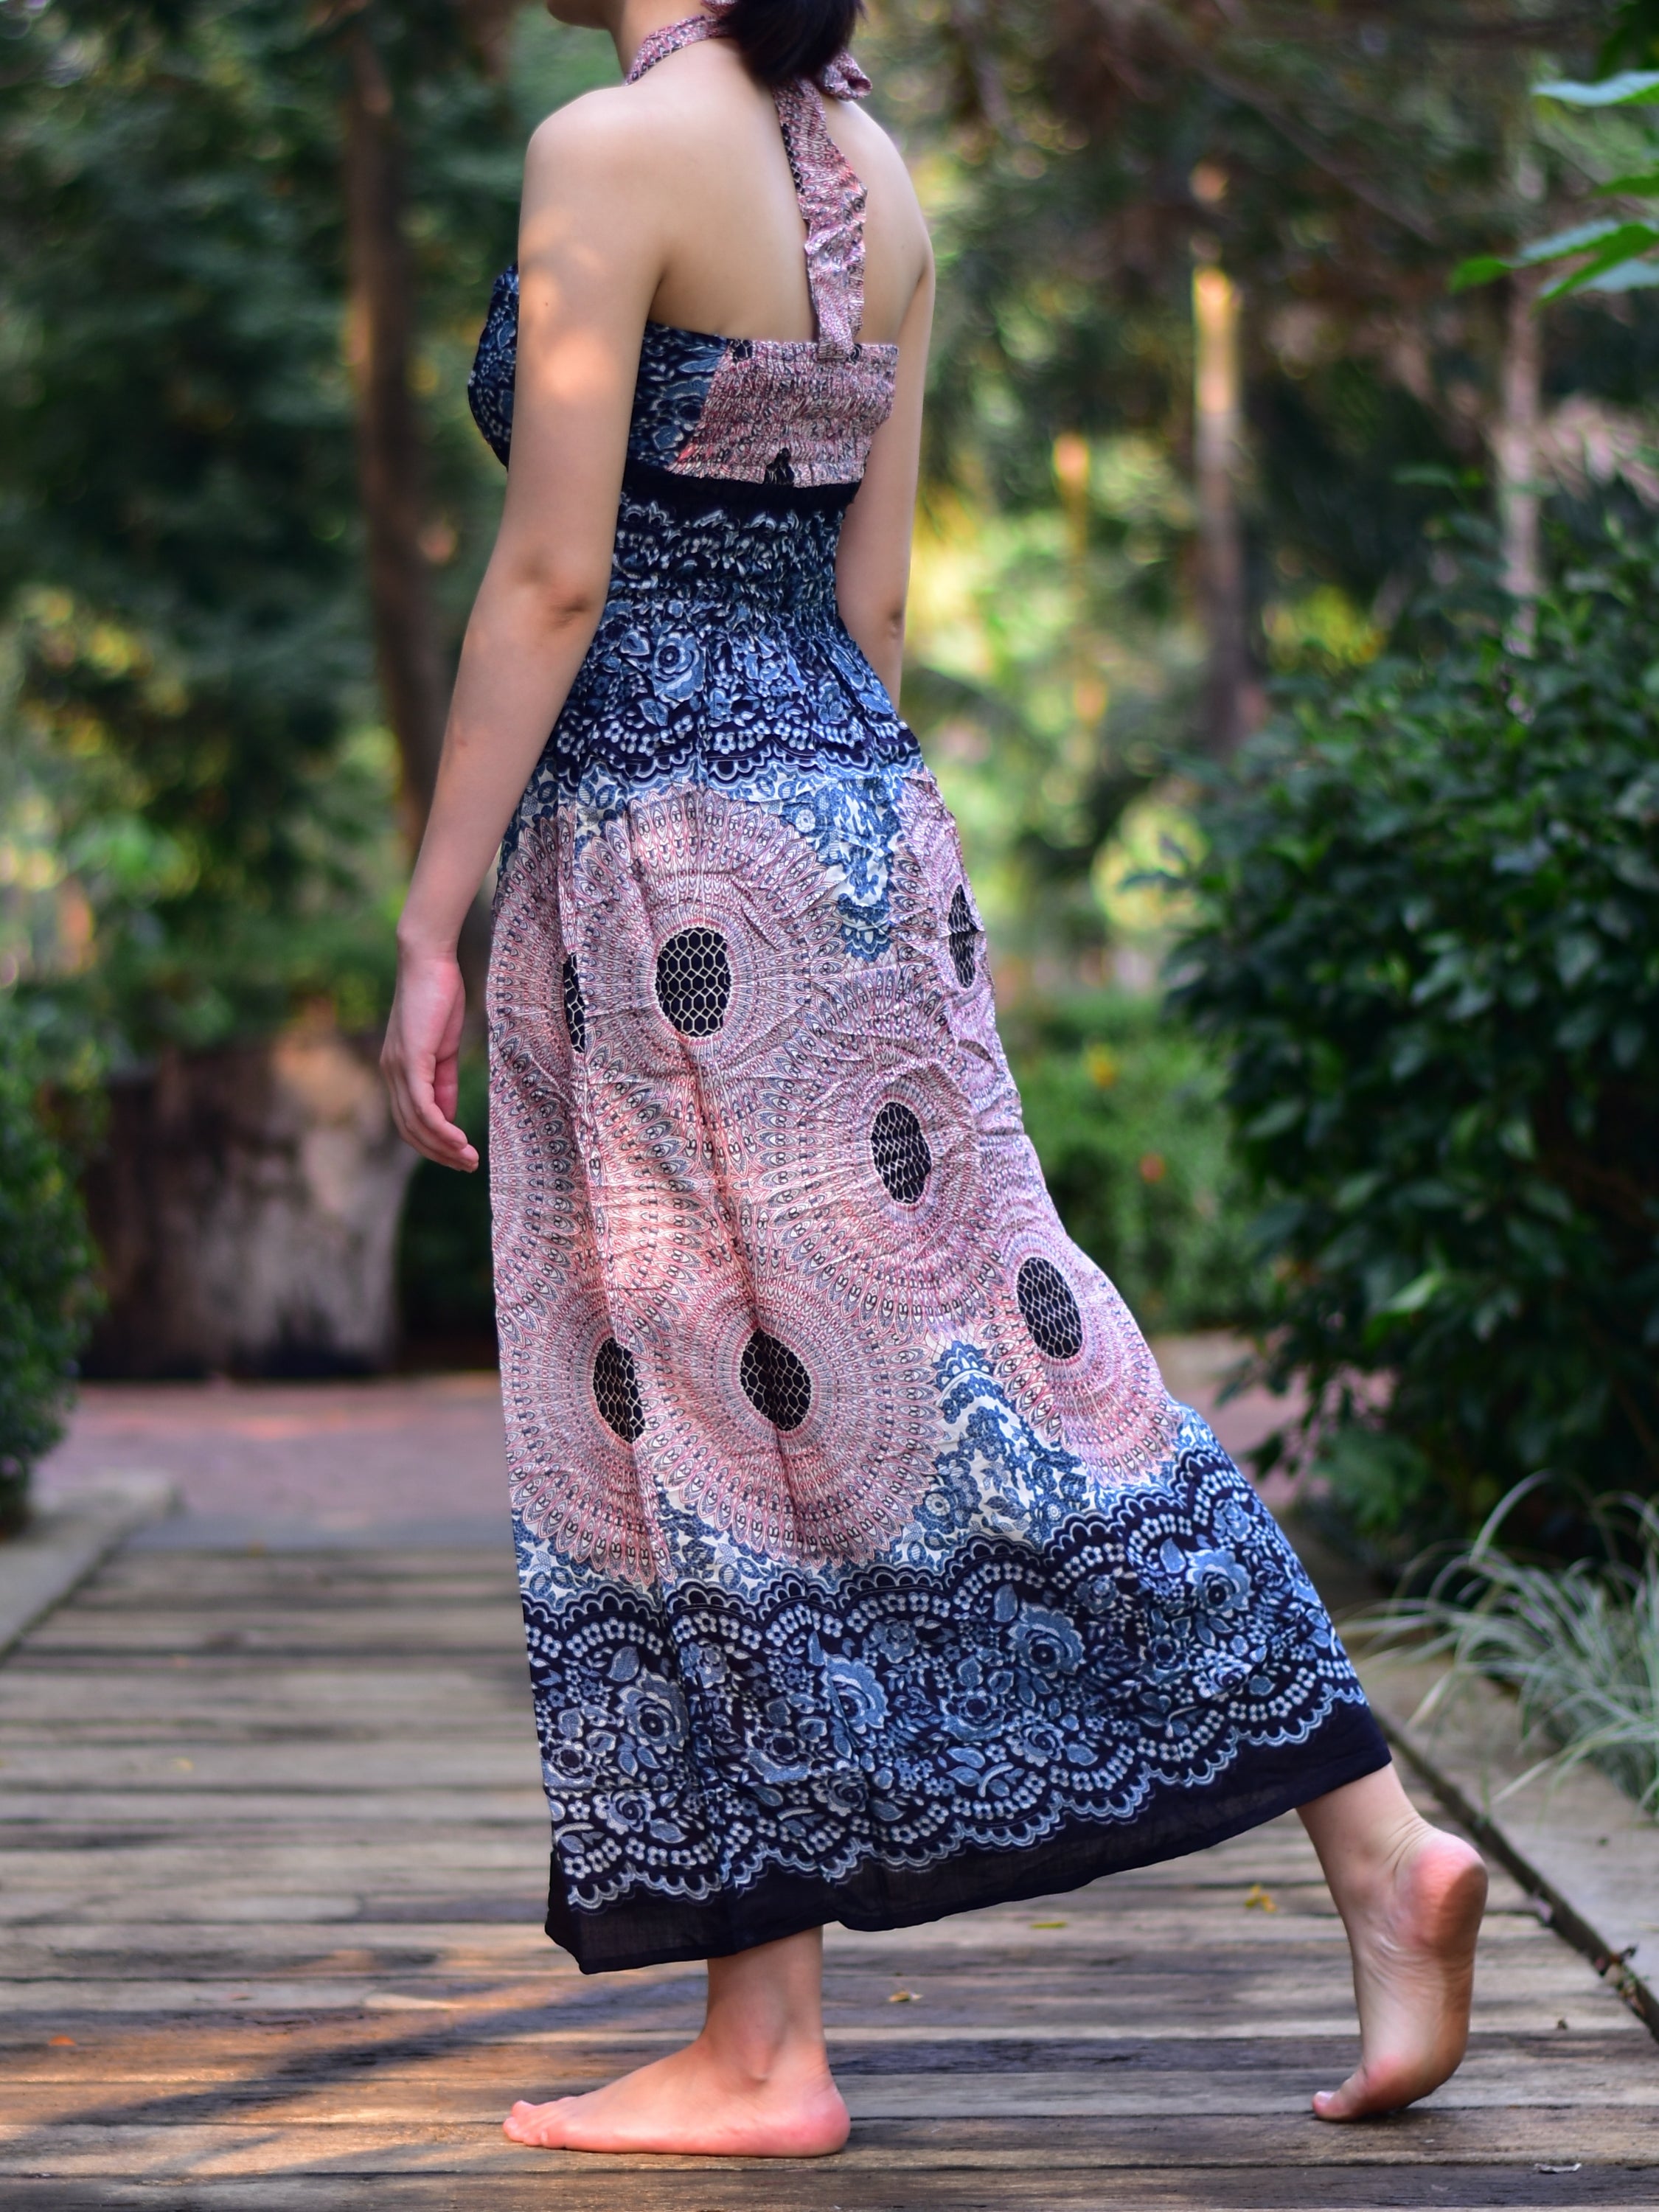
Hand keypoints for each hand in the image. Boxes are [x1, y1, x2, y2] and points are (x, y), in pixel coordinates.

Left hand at [381, 946, 478, 1171]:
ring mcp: (398, 1069)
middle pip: (409, 1130)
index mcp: (399, 1070)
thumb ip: (443, 1081)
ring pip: (415, 1124)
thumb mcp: (444, 1048)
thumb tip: (445, 1114)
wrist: (428, 960)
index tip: (459, 1155)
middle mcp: (392, 1074)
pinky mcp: (410, 1062)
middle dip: (438, 1153)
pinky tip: (459, 1140)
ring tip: (468, 1160)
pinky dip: (441, 1129)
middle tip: (467, 1166)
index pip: (410, 1119)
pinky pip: (423, 1108)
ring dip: (442, 1147)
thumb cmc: (439, 996)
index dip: (433, 1142)